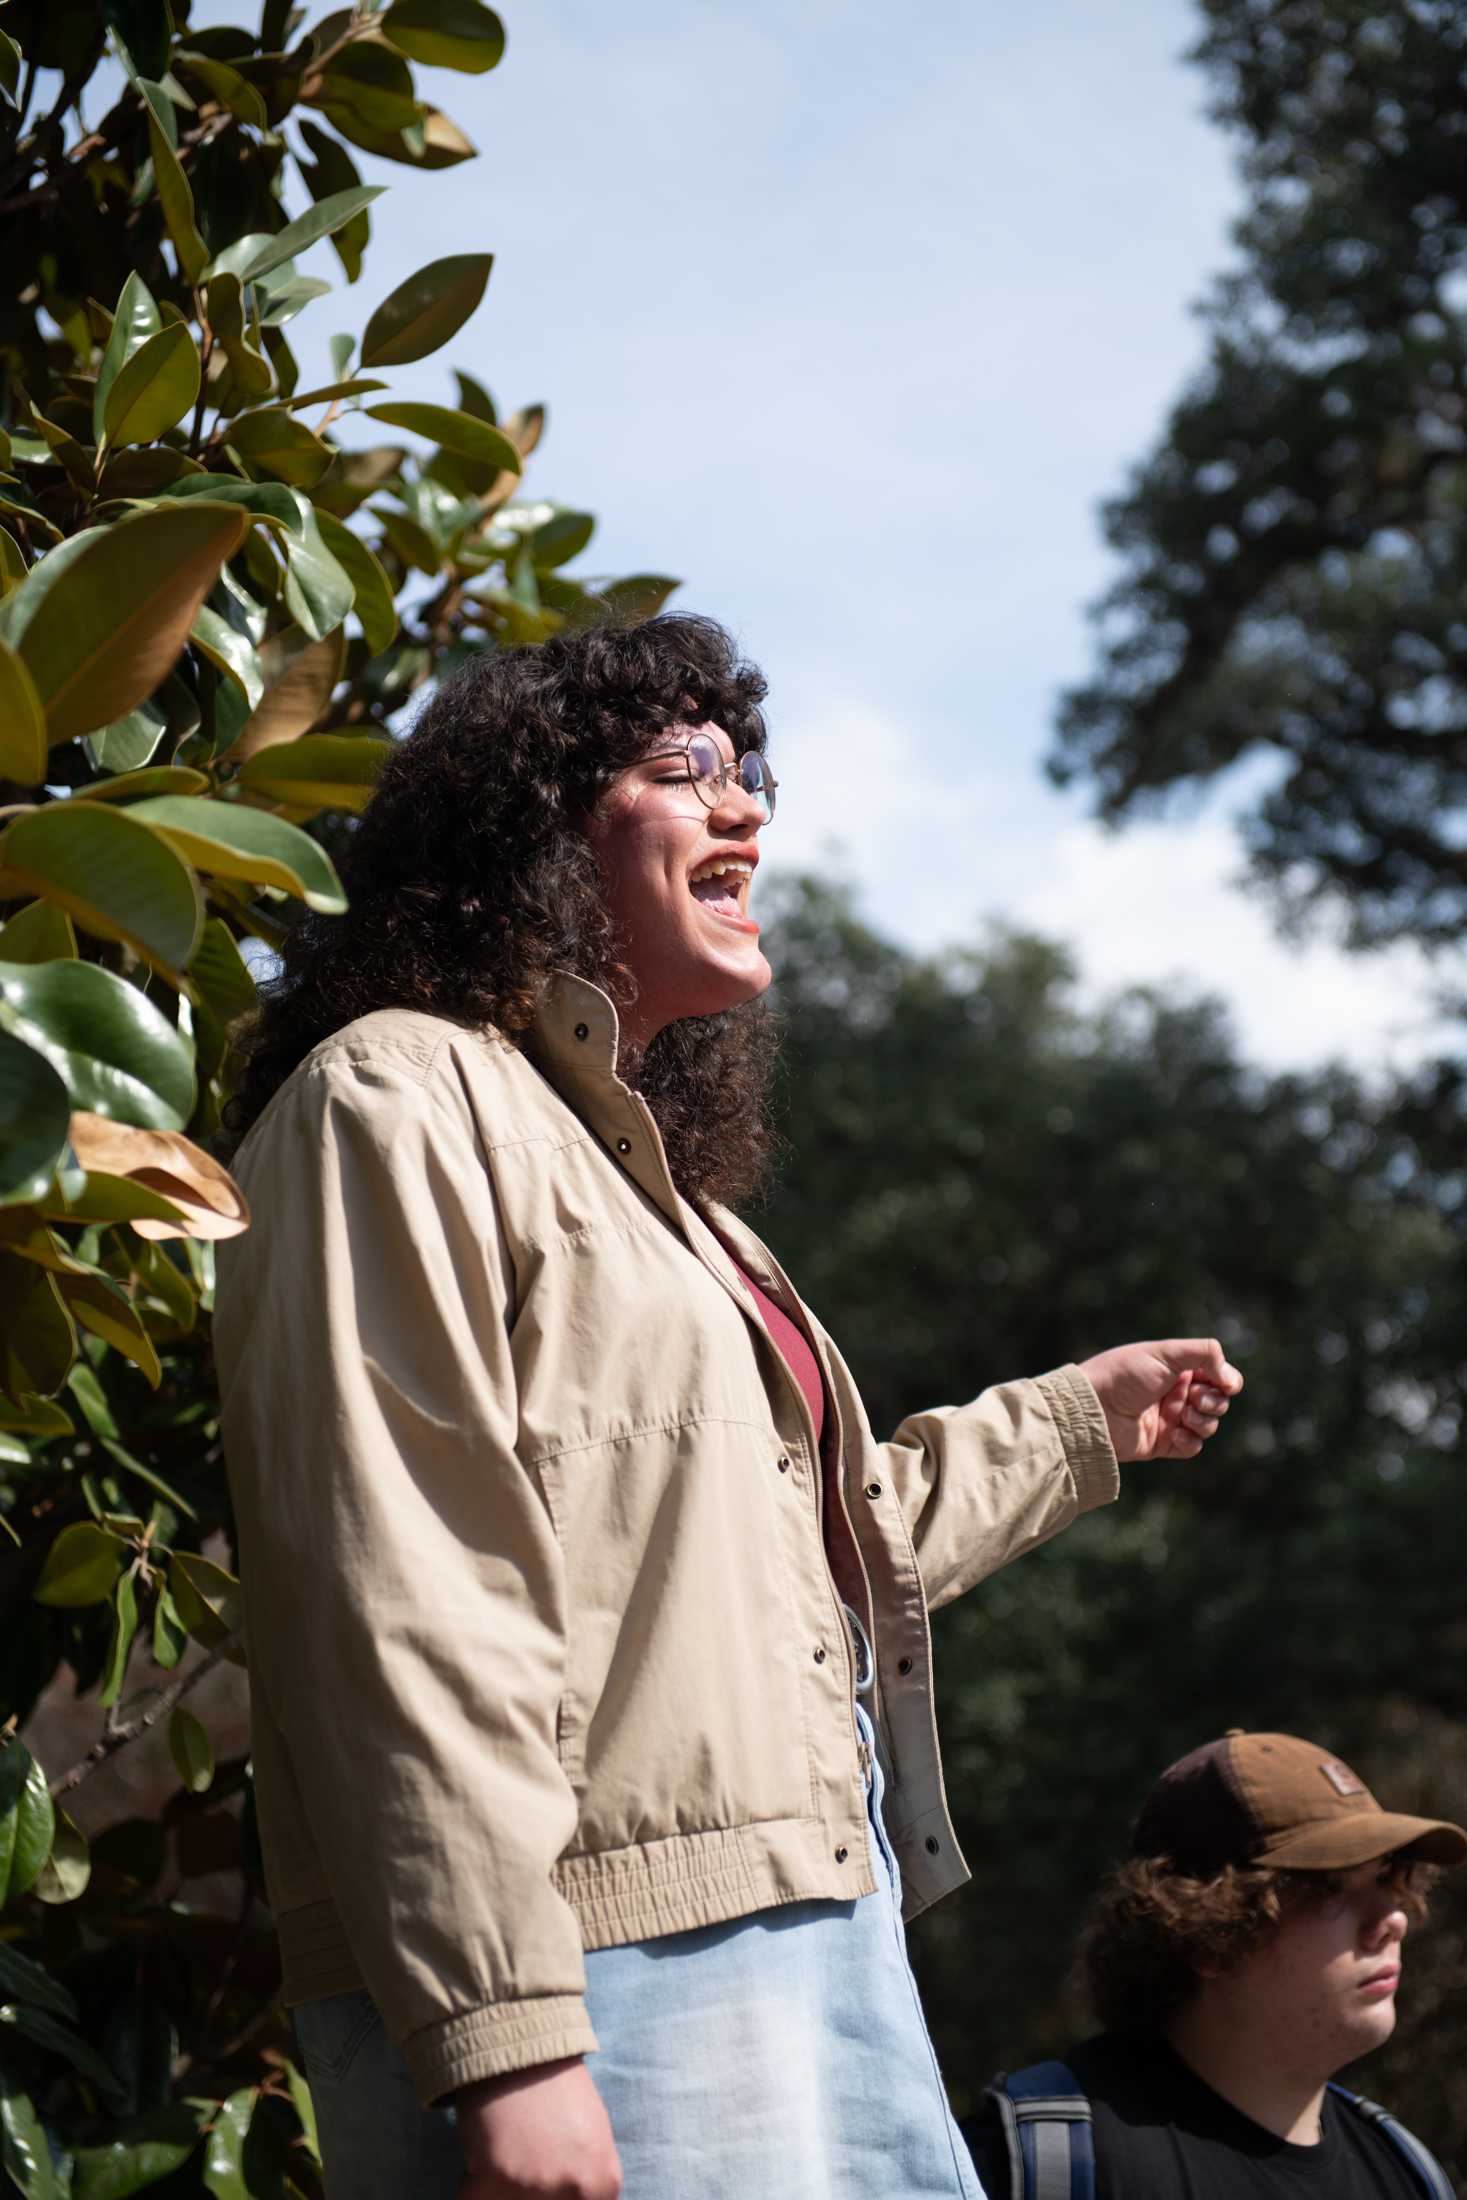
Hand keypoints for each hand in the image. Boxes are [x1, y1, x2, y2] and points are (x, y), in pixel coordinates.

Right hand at [456, 2057, 621, 2199]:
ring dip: (495, 2190)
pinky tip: (484, 2151)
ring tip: (503, 2155)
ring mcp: (538, 2187)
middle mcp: (578, 2191)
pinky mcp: (497, 2179)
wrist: (520, 2044)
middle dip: (521, 2195)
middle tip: (518, 2164)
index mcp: (604, 2184)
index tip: (535, 2180)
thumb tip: (569, 2199)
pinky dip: (471, 2183)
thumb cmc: (556, 2087)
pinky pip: (471, 2198)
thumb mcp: (592, 2139)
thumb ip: (585, 2182)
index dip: (550, 2199)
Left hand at [1077, 1337, 1242, 1462]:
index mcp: (1176, 1368)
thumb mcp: (1166, 1353)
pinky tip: (1173, 1433)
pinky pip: (1193, 1446)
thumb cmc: (1125, 1375)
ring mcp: (1170, 1418)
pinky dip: (1190, 1440)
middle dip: (1213, 1400)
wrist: (1093, 1409)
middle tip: (1193, 1397)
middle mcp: (1175, 1392)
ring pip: (1209, 1424)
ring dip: (1203, 1420)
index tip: (1223, 1383)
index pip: (1219, 1375)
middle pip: (1218, 1401)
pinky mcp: (1163, 1443)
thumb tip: (1232, 1379)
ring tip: (1182, 1416)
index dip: (1226, 1380)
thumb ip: (1205, 1354)